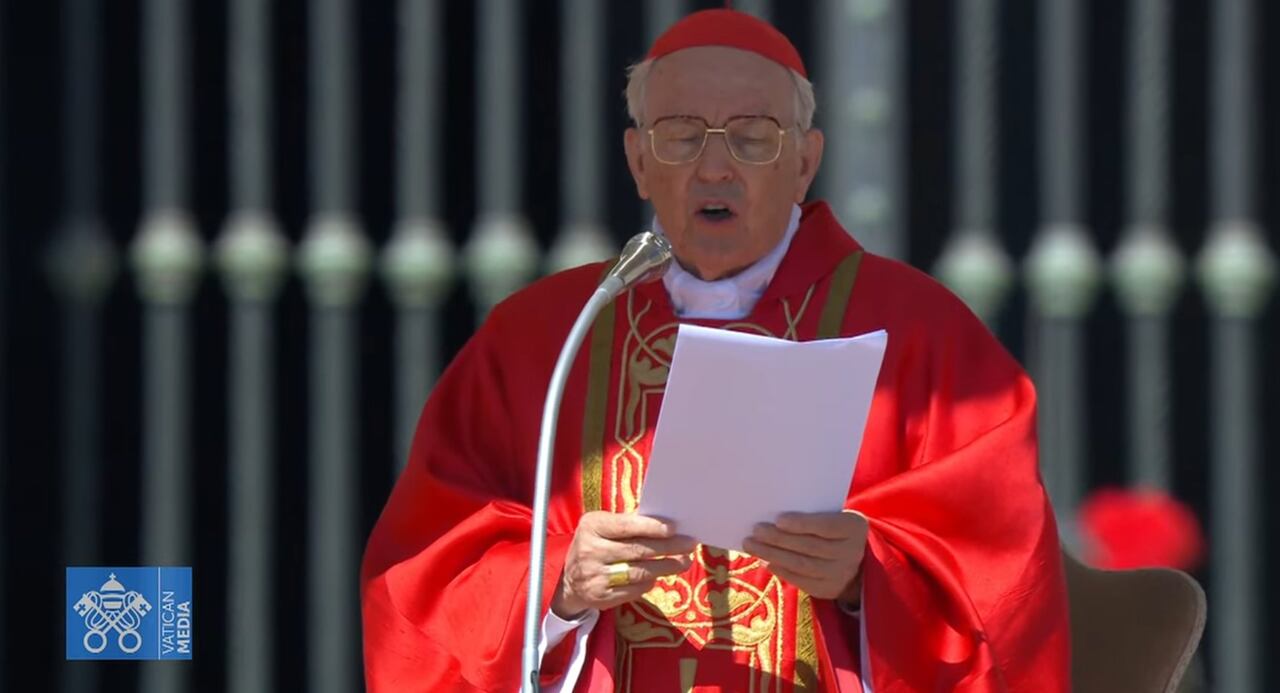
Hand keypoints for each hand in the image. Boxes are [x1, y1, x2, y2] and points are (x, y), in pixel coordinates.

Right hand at [552, 512, 697, 619]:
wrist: (569, 580)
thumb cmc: (595, 545)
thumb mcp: (602, 527)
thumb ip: (628, 524)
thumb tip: (665, 523)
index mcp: (592, 527)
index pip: (626, 526)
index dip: (652, 527)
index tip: (674, 528)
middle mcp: (590, 551)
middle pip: (637, 550)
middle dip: (668, 547)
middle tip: (689, 545)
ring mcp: (594, 576)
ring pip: (639, 571)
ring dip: (666, 567)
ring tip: (684, 561)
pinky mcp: (601, 597)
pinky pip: (634, 589)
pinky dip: (650, 582)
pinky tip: (659, 575)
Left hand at [743, 510, 868, 601]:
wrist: (858, 559)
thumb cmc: (835, 529)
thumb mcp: (834, 516)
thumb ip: (813, 514)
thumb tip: (775, 517)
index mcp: (854, 528)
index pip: (826, 526)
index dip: (802, 524)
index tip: (778, 519)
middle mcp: (851, 553)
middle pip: (810, 546)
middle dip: (779, 539)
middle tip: (756, 530)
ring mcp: (841, 574)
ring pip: (802, 565)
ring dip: (773, 554)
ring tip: (752, 545)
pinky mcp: (829, 590)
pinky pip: (801, 581)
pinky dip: (781, 570)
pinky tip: (766, 561)